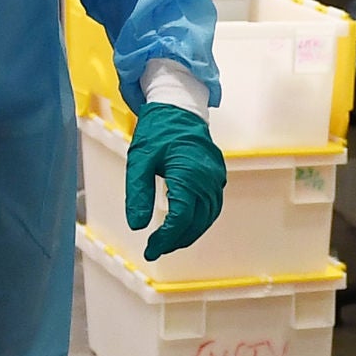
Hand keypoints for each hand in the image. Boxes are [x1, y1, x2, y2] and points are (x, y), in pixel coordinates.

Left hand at [123, 102, 225, 259]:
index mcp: (188, 173)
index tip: (150, 250)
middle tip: (156, 249)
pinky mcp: (218, 175)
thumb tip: (137, 226)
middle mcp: (207, 178)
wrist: (179, 106)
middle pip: (196, 221)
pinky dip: (199, 220)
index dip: (166, 238)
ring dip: (190, 233)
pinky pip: (212, 206)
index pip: (180, 217)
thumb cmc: (158, 130)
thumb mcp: (139, 160)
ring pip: (208, 217)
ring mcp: (216, 177)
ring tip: (169, 242)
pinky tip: (185, 225)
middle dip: (176, 240)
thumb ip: (138, 193)